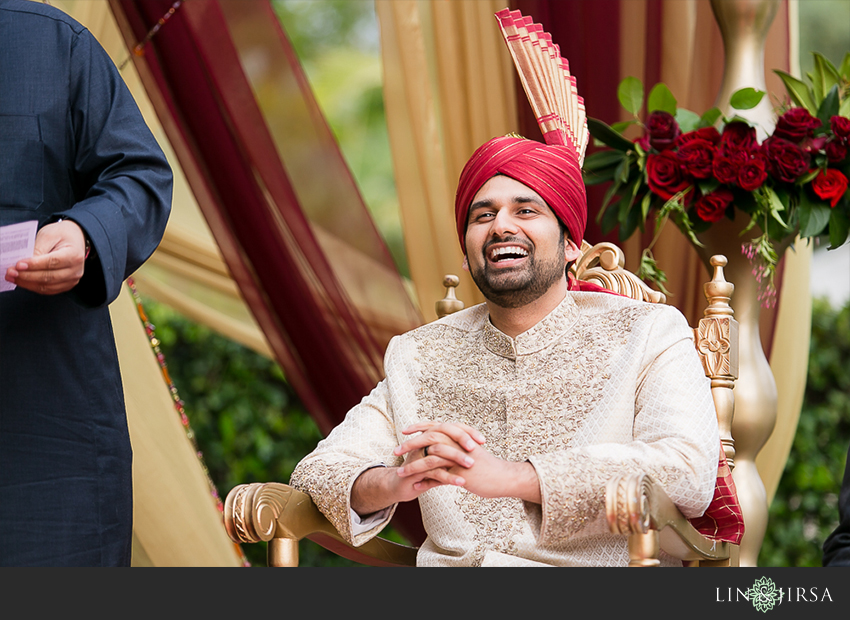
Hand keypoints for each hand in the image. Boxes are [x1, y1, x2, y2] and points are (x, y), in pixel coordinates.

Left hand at [4, 220, 87, 294]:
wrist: (74, 239)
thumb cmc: (62, 235)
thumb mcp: (49, 236)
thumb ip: (38, 249)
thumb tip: (24, 264)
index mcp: (74, 254)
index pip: (53, 262)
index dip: (35, 265)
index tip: (18, 264)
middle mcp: (76, 270)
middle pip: (49, 277)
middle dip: (27, 276)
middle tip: (10, 272)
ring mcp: (72, 279)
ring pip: (47, 286)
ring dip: (27, 283)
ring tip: (13, 277)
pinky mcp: (66, 285)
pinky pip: (48, 290)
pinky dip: (33, 287)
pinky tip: (22, 282)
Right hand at [351, 421, 485, 514]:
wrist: (401, 485)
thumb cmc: (423, 473)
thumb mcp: (441, 463)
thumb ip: (453, 456)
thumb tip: (474, 452)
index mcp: (430, 438)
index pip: (451, 428)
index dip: (467, 432)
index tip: (483, 440)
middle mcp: (424, 443)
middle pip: (444, 434)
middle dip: (461, 440)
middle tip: (477, 448)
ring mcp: (418, 455)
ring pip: (439, 453)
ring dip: (456, 458)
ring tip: (471, 466)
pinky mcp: (415, 471)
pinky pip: (434, 472)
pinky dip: (448, 477)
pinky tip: (461, 483)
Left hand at [396, 421, 539, 502]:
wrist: (503, 477)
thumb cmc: (487, 465)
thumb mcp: (470, 451)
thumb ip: (456, 445)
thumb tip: (444, 443)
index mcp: (459, 435)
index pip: (435, 426)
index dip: (419, 427)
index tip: (405, 430)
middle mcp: (458, 443)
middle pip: (429, 439)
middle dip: (410, 444)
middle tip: (396, 450)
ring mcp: (459, 458)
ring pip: (430, 458)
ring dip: (413, 466)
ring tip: (400, 472)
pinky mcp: (460, 473)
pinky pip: (438, 476)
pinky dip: (425, 481)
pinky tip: (415, 486)